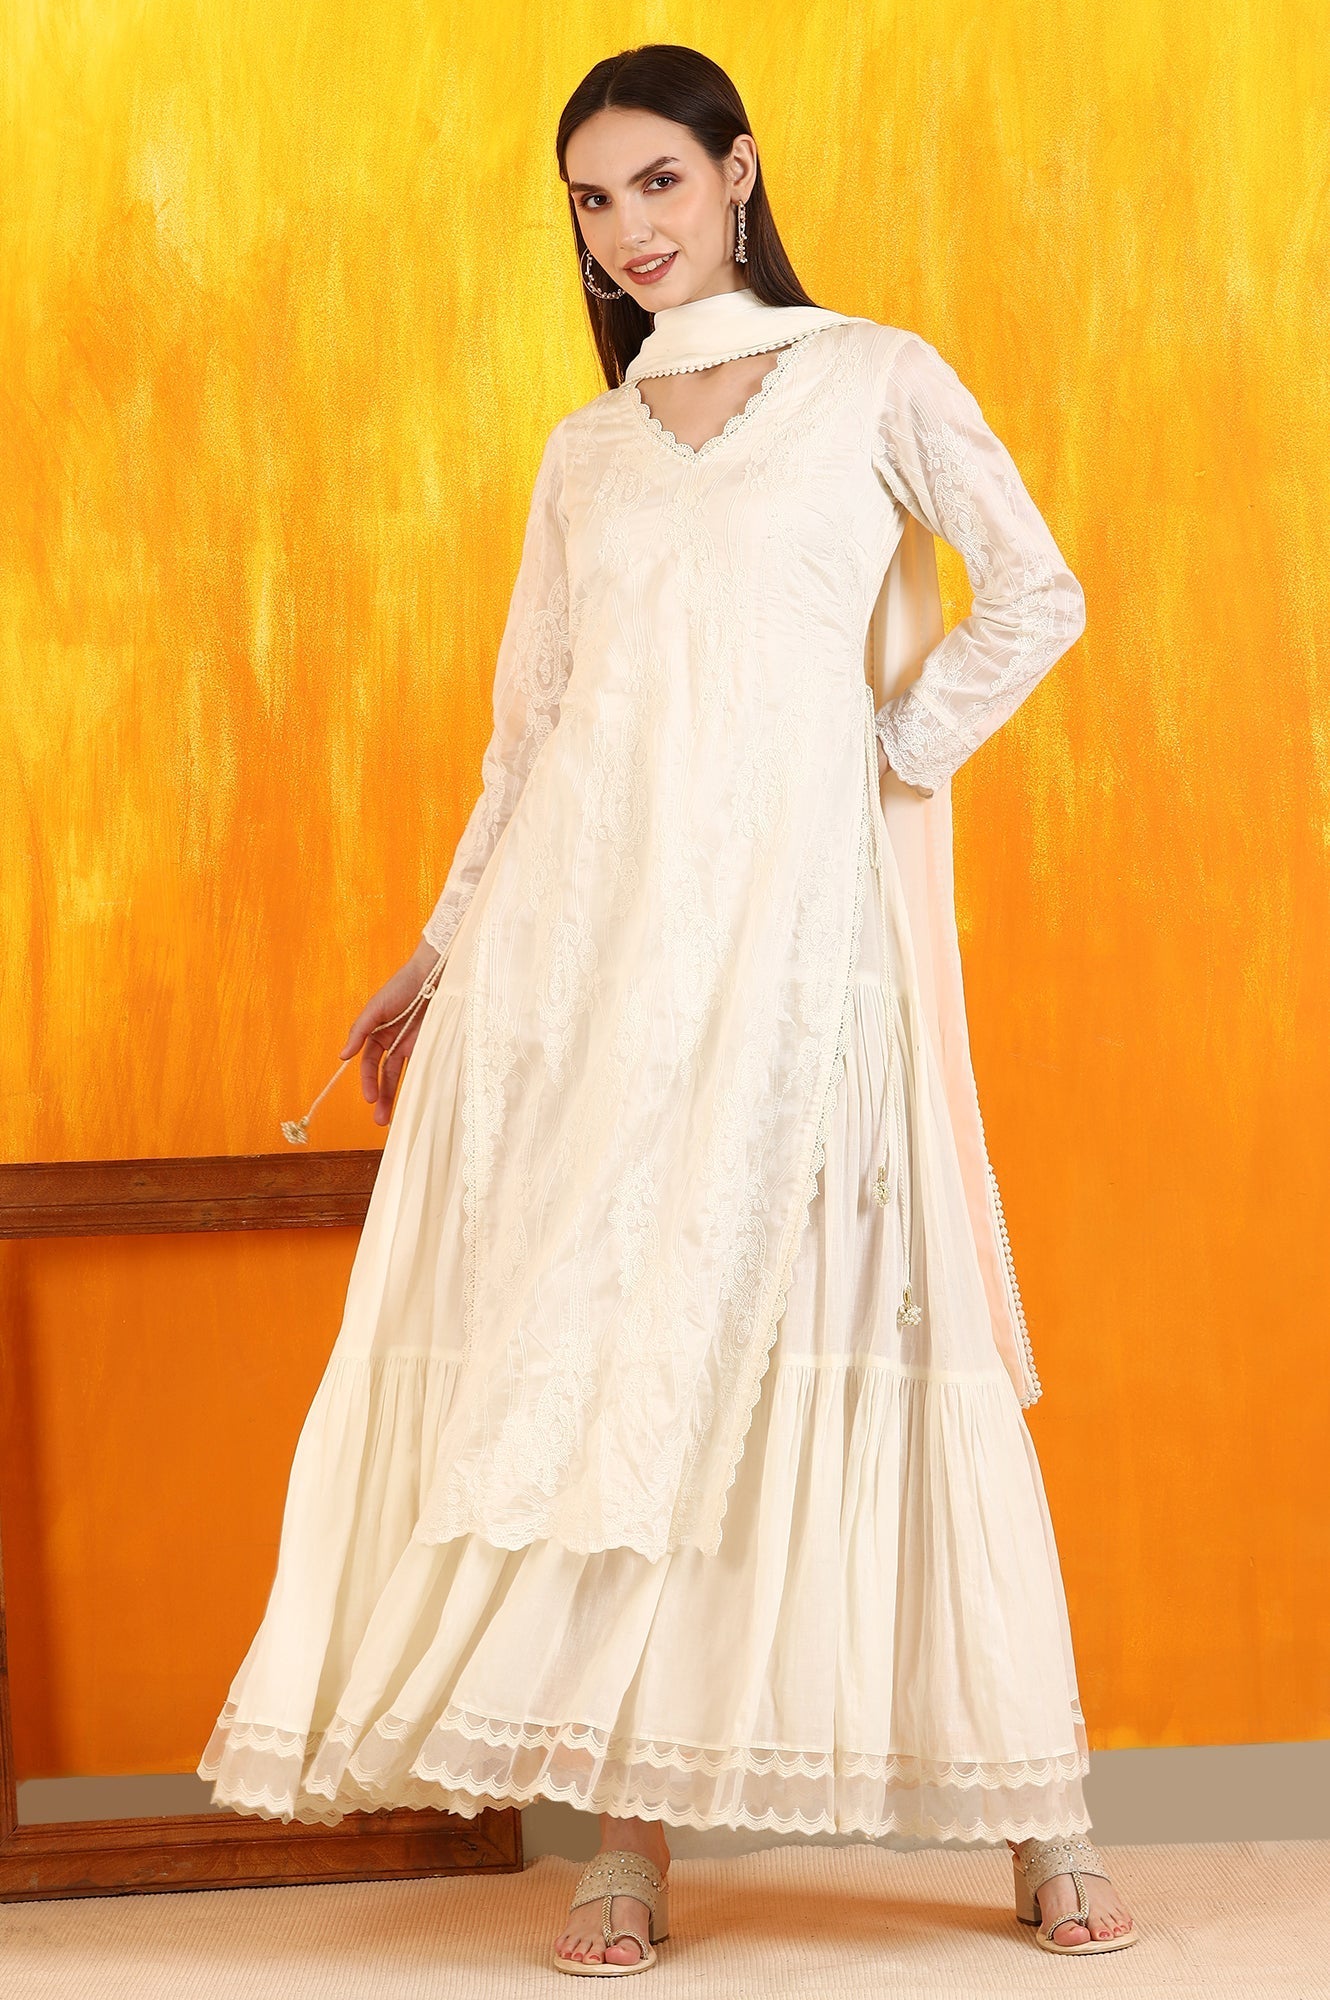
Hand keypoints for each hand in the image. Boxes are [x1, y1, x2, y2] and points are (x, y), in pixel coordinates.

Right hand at [338, 939, 442, 1126]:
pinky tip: (417, 1099)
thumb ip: (359, 1031)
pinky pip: (423, 1067)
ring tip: (394, 1119)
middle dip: (382, 1097)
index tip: (369, 1098)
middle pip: (385, 1075)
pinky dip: (419, 1083)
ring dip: (398, 1096)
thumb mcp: (375, 1008)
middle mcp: (394, 1042)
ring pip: (403, 1075)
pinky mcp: (430, 1044)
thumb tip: (342, 1056)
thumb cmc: (401, 986)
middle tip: (381, 1120)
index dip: (368, 1081)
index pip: (369, 1063)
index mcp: (377, 1033)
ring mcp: (413, 1044)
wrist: (433, 974)